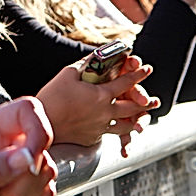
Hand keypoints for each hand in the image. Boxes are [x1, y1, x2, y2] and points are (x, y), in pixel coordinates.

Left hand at [0, 97, 56, 195]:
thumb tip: (26, 156)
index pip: (26, 109)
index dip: (38, 131)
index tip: (31, 161)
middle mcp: (7, 141)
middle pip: (42, 146)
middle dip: (25, 177)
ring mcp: (21, 160)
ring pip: (48, 171)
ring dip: (25, 193)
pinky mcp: (31, 180)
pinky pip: (48, 191)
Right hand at [36, 55, 158, 147]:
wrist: (43, 125)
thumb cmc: (52, 98)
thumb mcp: (67, 75)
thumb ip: (84, 66)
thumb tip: (95, 58)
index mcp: (101, 95)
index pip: (126, 82)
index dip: (138, 74)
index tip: (147, 69)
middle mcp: (106, 112)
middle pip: (133, 107)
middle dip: (145, 101)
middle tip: (153, 99)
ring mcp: (101, 127)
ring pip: (126, 126)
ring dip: (135, 121)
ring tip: (140, 120)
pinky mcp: (94, 137)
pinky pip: (110, 134)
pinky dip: (115, 131)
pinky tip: (114, 129)